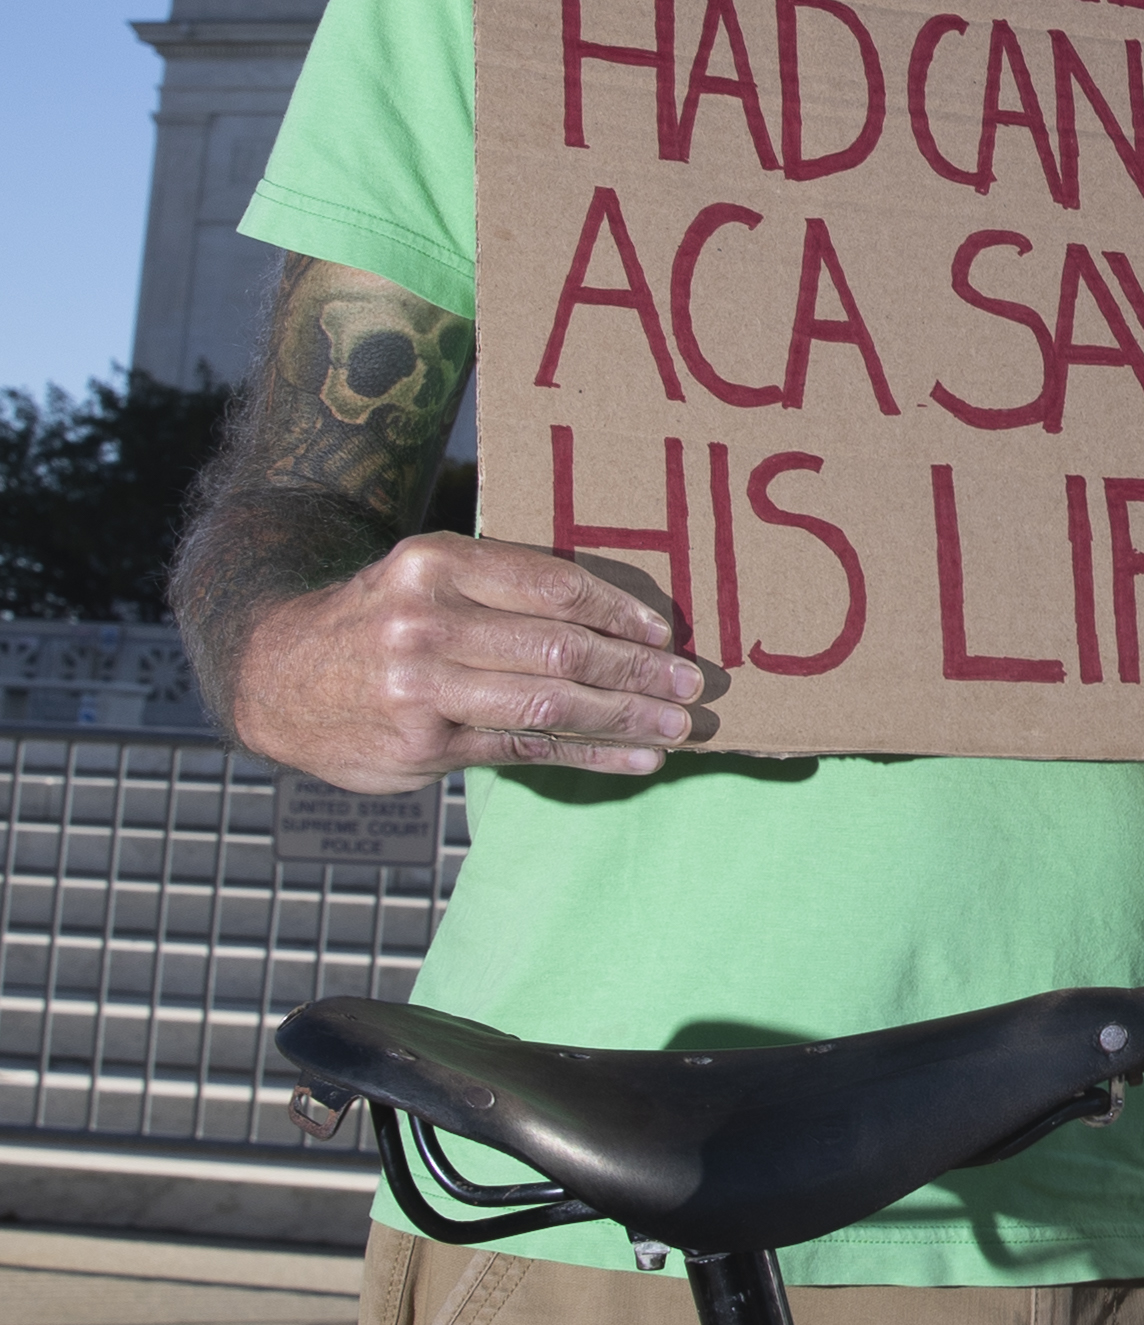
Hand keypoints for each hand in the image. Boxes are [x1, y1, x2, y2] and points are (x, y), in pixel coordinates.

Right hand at [220, 535, 706, 793]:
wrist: (273, 674)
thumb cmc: (379, 618)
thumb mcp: (425, 579)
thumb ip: (503, 590)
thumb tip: (620, 618)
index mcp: (436, 565)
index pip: (552, 587)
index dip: (619, 611)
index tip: (665, 631)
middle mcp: (427, 624)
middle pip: (559, 649)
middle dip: (636, 671)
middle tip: (690, 685)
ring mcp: (421, 690)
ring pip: (549, 704)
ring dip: (625, 718)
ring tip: (677, 727)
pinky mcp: (422, 746)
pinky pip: (524, 750)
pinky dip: (590, 755)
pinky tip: (635, 759)